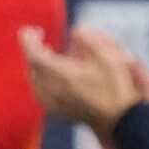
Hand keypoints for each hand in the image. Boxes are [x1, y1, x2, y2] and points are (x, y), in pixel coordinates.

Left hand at [22, 25, 145, 133]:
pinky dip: (39, 80)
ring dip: (37, 65)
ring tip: (48, 54)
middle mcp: (53, 90)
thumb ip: (89, 39)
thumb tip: (75, 32)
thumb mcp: (109, 56)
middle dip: (34, 50)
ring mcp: (52, 103)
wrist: (119, 118)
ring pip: (33, 80)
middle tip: (40, 38)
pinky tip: (49, 76)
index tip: (33, 30)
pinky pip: (39, 93)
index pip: (34, 55)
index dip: (29, 40)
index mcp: (63, 75)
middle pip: (31, 67)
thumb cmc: (116, 87)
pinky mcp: (56, 111)